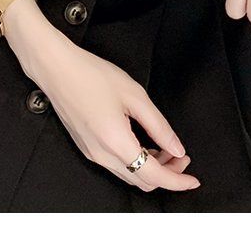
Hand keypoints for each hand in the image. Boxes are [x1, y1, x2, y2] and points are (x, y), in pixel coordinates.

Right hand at [8, 20, 200, 192]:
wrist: (57, 69)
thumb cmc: (91, 75)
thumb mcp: (135, 95)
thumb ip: (159, 126)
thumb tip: (177, 148)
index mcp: (116, 143)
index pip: (154, 176)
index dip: (177, 181)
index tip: (193, 179)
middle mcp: (102, 155)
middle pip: (142, 181)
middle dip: (167, 174)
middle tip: (182, 156)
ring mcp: (92, 154)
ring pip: (129, 175)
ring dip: (151, 168)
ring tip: (166, 148)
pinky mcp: (87, 148)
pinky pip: (117, 166)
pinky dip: (135, 162)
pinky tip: (144, 143)